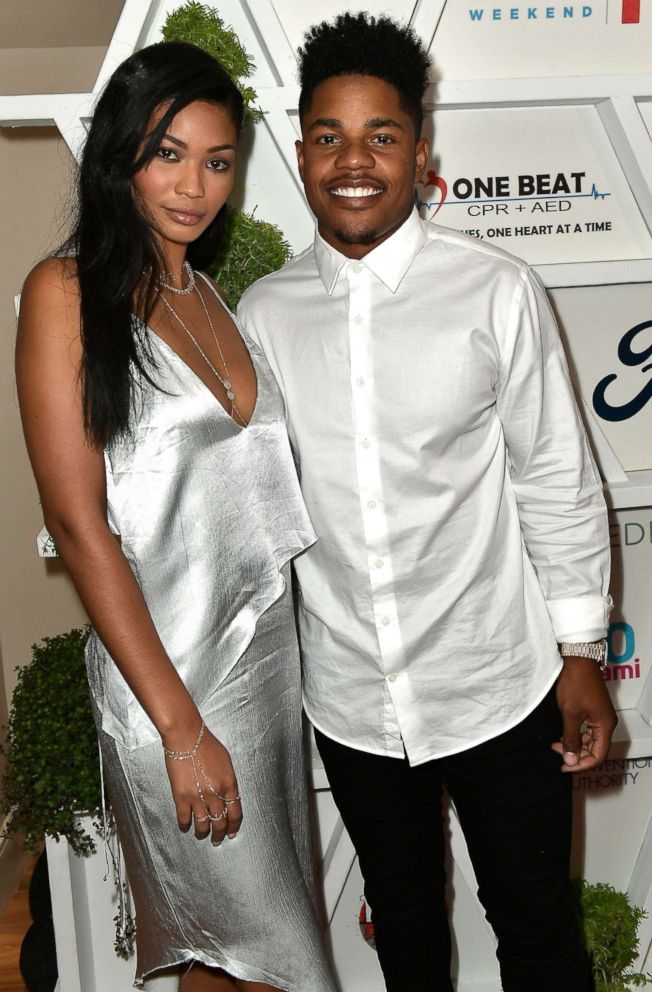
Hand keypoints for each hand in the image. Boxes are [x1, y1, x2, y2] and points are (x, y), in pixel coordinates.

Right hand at [163, 721, 242, 845]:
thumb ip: (227, 781)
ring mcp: (198, 797)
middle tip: (217, 840)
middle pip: (220, 822)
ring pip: (203, 825)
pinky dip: (185, 826)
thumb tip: (227, 795)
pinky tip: (185, 827)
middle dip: (220, 834)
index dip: (234, 826)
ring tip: (202, 836)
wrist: (186, 737)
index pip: (236, 813)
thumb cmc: (206, 744)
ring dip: (203, 834)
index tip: (232, 833)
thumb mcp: (226, 761)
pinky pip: (184, 819)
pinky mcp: (181, 797)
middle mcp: (216, 794)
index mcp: (230, 784)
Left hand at [552, 656, 616, 771]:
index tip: (564, 766)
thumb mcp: (570, 714)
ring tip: (555, 745)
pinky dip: (575, 735)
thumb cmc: (575, 684)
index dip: (581, 765)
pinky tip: (561, 735)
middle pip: (594, 750)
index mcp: (605, 726)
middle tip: (557, 754)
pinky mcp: (593, 711)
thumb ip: (570, 738)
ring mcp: (600, 717)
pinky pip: (586, 730)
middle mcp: (606, 723)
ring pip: (589, 740)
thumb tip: (570, 760)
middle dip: (576, 755)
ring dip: (574, 745)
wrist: (577, 660)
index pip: (598, 756)